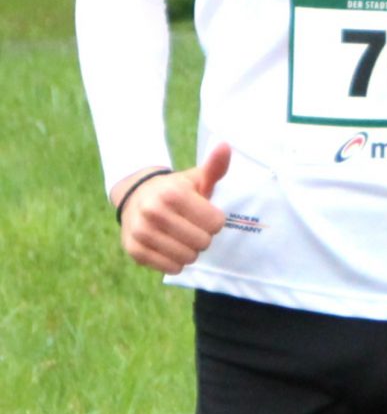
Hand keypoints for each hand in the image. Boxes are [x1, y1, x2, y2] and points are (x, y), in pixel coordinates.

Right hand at [117, 144, 229, 274]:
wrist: (136, 197)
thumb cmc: (176, 190)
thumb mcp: (196, 178)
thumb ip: (214, 167)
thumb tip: (225, 146)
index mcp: (173, 193)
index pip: (216, 223)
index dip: (215, 220)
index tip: (204, 213)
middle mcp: (154, 212)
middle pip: (203, 242)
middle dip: (203, 236)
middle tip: (193, 226)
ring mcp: (141, 232)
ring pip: (188, 258)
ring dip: (191, 250)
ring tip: (182, 236)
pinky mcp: (134, 250)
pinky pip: (170, 267)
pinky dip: (176, 261)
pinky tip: (171, 247)